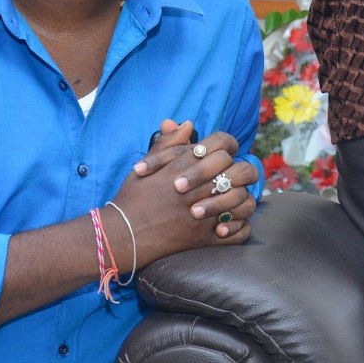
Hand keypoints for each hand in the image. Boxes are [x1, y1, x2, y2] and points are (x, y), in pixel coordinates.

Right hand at [111, 128, 258, 259]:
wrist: (122, 235)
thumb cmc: (132, 198)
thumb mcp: (145, 166)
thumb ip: (167, 143)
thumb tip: (187, 124)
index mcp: (183, 166)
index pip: (221, 144)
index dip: (228, 145)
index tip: (225, 153)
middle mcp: (197, 188)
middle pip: (237, 169)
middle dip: (239, 170)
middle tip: (232, 176)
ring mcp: (202, 215)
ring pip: (242, 199)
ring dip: (241, 197)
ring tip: (232, 199)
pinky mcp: (203, 238)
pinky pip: (237, 232)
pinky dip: (239, 227)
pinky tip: (230, 223)